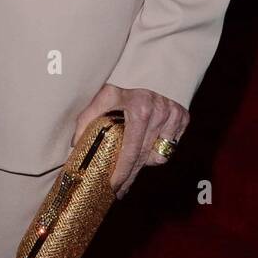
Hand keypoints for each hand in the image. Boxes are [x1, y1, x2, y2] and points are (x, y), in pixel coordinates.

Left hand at [71, 82, 188, 198]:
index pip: (130, 151)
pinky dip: (157, 149)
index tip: (113, 186)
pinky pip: (169, 147)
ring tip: (129, 165)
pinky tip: (146, 146)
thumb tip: (74, 145)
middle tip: (119, 190)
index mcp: (139, 108)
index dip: (121, 172)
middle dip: (129, 176)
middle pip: (143, 158)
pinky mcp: (183, 118)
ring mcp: (173, 116)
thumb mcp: (103, 96)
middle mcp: (159, 112)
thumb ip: (87, 119)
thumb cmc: (122, 83)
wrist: (150, 67)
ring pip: (158, 156)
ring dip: (143, 162)